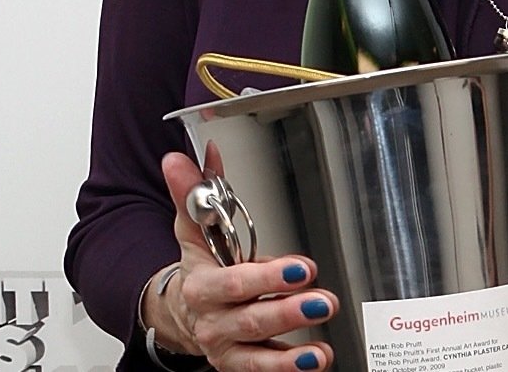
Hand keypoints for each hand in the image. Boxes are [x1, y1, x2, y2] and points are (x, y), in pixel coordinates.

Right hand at [145, 152, 336, 371]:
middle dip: (288, 311)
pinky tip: (317, 359)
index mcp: (201, 285)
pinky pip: (264, 371)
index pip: (233, 282)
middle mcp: (213, 321)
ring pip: (258, 354)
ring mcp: (225, 347)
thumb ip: (194, 194)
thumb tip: (185, 157)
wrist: (183, 314)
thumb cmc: (201, 267)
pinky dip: (290, 369)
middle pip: (250, 319)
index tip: (302, 267)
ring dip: (293, 354)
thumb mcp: (194, 230)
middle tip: (324, 301)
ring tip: (321, 349)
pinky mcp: (239, 366)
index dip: (267, 276)